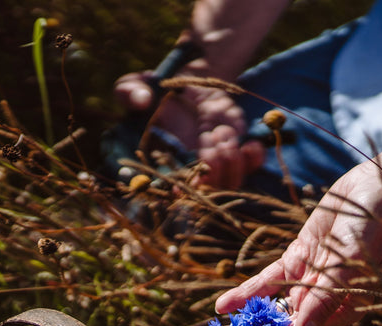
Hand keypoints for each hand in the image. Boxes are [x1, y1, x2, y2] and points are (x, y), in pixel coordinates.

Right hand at [113, 71, 264, 188]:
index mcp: (167, 158)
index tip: (180, 186)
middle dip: (214, 170)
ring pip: (232, 179)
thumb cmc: (157, 88)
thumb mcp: (136, 85)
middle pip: (211, 190)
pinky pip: (251, 164)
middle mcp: (194, 165)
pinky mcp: (238, 147)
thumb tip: (141, 101)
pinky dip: (252, 157)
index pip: (176, 187)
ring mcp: (218, 158)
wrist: (189, 79)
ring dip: (230, 159)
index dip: (181, 191)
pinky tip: (248, 144)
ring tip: (218, 131)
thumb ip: (129, 92)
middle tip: (208, 138)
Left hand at [198, 163, 381, 325]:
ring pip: (265, 311)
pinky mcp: (296, 261)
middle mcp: (318, 304)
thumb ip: (322, 302)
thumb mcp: (348, 268)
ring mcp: (306, 283)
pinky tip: (221, 306)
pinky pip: (266, 284)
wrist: (378, 193)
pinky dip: (244, 294)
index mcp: (336, 315)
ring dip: (237, 324)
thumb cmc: (374, 232)